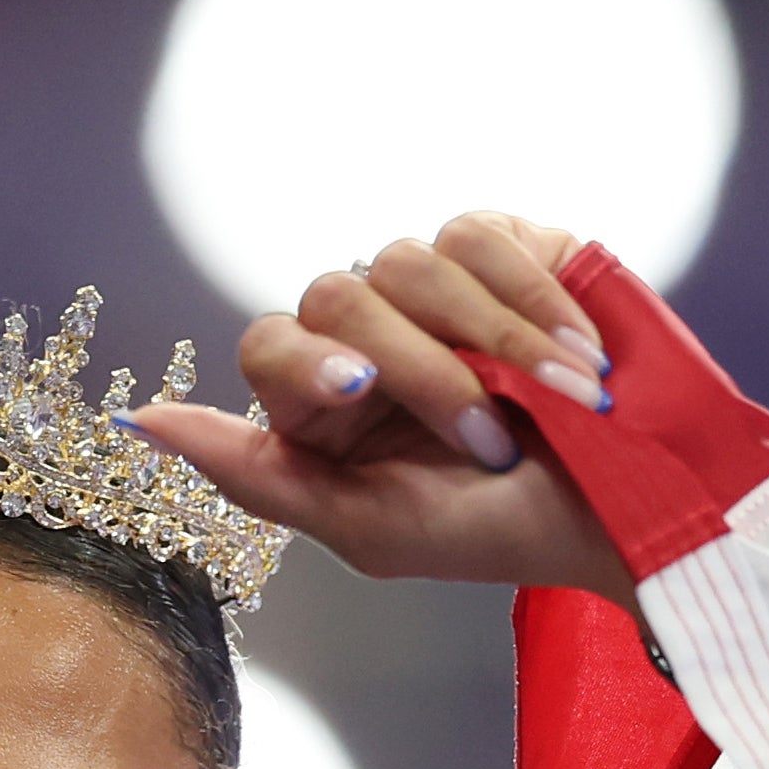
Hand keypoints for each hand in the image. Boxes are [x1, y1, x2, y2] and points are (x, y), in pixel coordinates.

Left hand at [128, 212, 632, 601]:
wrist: (629, 509)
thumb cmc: (499, 534)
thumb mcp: (372, 530)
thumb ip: (256, 477)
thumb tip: (139, 422)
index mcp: (320, 408)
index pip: (268, 344)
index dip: (304, 361)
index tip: (360, 391)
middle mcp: (369, 335)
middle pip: (339, 295)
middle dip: (422, 371)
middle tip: (489, 439)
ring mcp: (436, 287)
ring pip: (412, 258)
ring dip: (492, 339)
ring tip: (556, 401)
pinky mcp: (507, 246)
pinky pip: (485, 233)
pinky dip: (534, 297)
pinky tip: (576, 357)